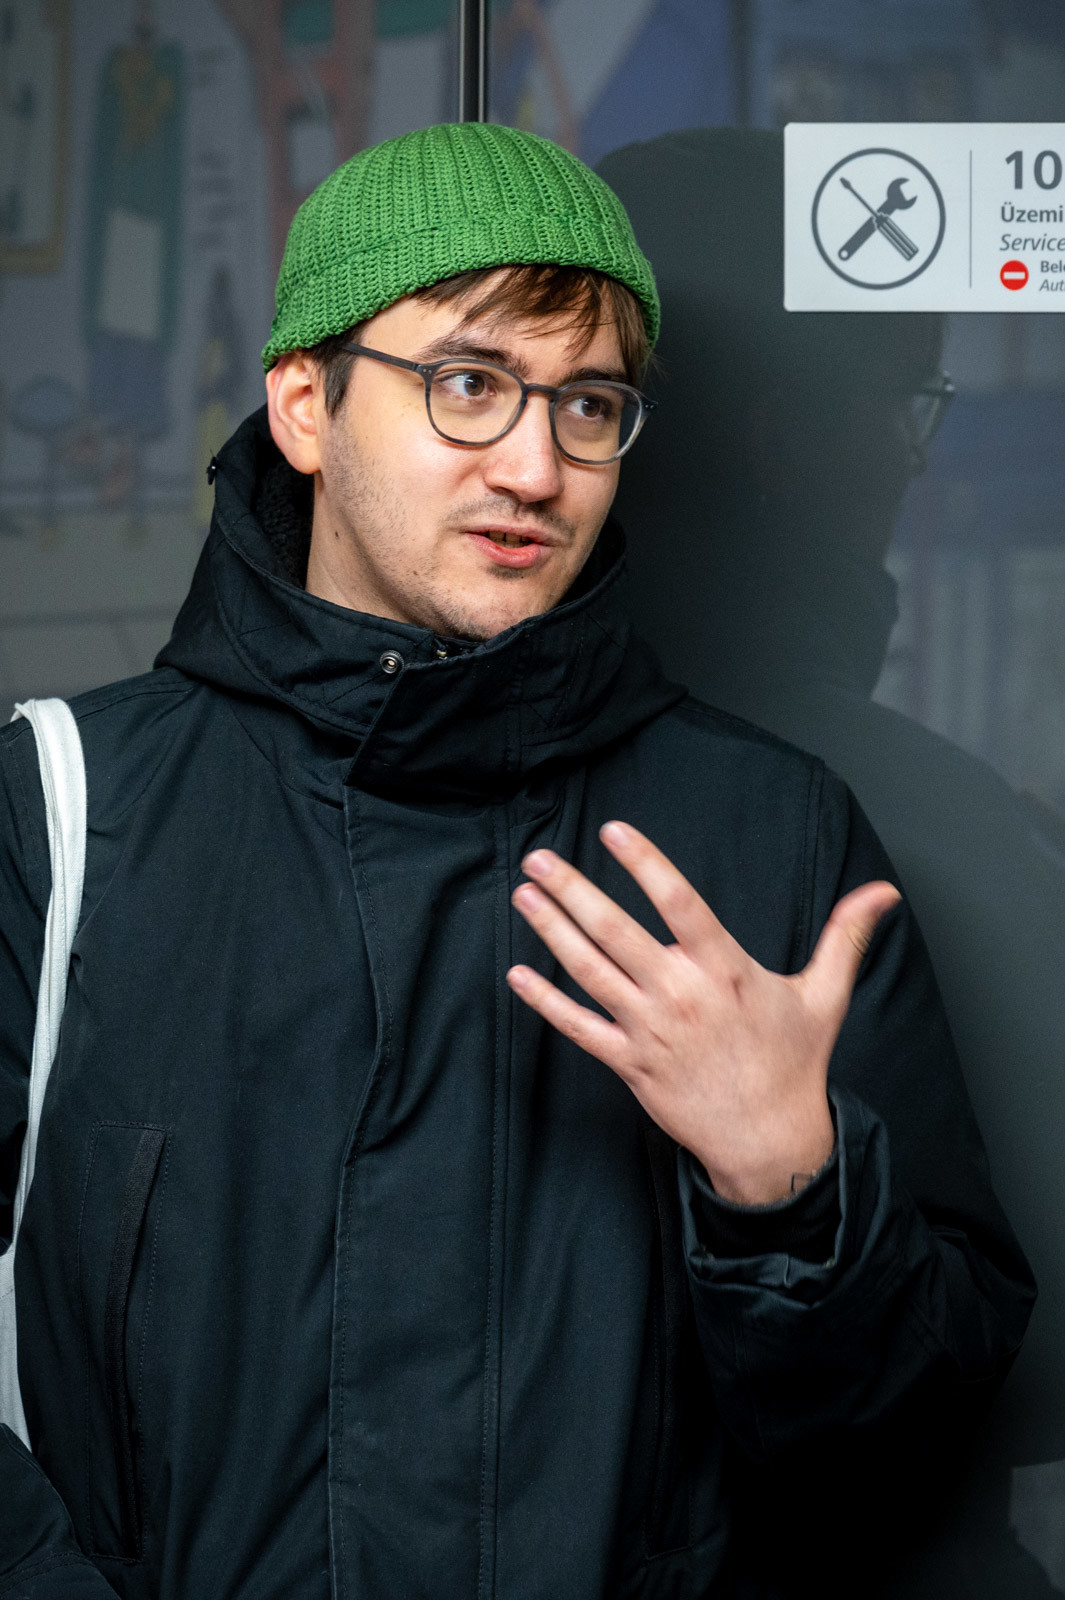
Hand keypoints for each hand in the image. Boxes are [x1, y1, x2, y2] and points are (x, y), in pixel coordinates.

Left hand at [507, 821, 899, 1204]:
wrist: (770, 1140)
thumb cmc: (795, 1065)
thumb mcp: (825, 996)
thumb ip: (845, 937)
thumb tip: (882, 892)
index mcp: (726, 970)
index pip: (679, 902)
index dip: (645, 863)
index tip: (612, 831)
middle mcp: (682, 994)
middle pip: (616, 932)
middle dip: (572, 890)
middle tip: (538, 858)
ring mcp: (651, 1031)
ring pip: (590, 972)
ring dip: (551, 931)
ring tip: (524, 895)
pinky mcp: (630, 1065)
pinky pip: (579, 1028)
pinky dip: (545, 1002)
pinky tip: (517, 976)